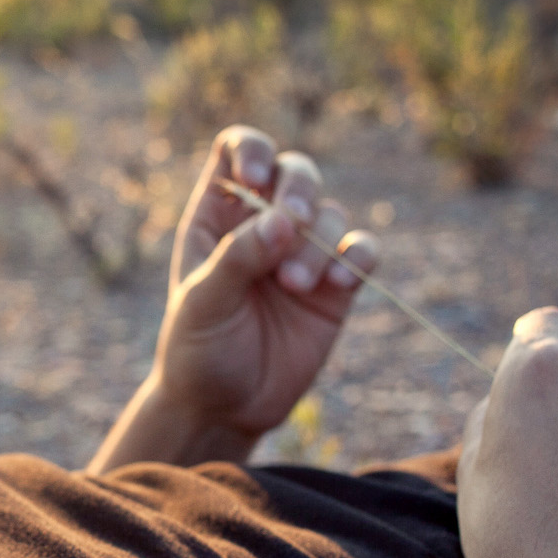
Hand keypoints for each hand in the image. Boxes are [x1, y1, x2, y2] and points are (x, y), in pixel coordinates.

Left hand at [149, 126, 379, 450]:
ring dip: (319, 242)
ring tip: (295, 286)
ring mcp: (301, 253)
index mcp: (217, 217)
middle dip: (299, 191)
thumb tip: (283, 222)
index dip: (251, 149)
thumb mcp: (203, 303)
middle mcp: (262, 226)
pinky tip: (340, 283)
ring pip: (329, 212)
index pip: (237, 151)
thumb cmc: (197, 350)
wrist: (225, 408)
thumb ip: (237, 259)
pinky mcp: (334, 285)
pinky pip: (360, 251)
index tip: (256, 176)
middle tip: (292, 224)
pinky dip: (358, 257)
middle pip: (294, 172)